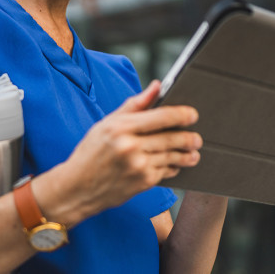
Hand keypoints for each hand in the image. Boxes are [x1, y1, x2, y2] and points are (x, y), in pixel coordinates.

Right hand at [58, 80, 201, 215]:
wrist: (77, 187)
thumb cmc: (91, 152)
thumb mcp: (107, 124)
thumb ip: (135, 104)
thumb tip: (157, 85)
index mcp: (120, 127)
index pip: (160, 117)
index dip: (180, 115)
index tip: (193, 114)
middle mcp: (130, 146)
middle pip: (170, 139)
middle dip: (188, 138)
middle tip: (198, 138)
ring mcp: (137, 166)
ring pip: (171, 157)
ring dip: (186, 155)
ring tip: (194, 153)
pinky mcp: (142, 183)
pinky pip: (165, 172)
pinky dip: (172, 168)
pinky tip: (175, 165)